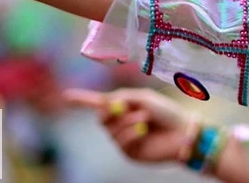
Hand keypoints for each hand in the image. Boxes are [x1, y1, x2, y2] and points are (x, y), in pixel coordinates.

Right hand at [63, 88, 197, 164]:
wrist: (183, 132)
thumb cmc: (167, 112)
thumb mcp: (144, 98)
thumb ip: (122, 97)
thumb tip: (103, 101)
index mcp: (125, 106)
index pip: (99, 103)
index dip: (82, 99)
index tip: (66, 96)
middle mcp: (121, 122)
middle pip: (101, 117)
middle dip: (109, 111)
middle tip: (122, 107)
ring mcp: (124, 138)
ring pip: (110, 129)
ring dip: (126, 121)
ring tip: (144, 118)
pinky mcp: (129, 152)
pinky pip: (119, 140)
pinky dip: (130, 132)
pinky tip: (143, 131)